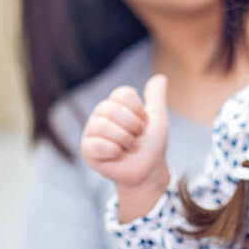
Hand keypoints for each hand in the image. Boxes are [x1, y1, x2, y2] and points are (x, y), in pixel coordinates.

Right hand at [80, 75, 170, 220]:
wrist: (149, 171)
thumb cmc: (151, 144)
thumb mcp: (157, 119)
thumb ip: (156, 98)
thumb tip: (161, 77)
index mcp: (115, 104)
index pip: (122, 94)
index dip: (138, 110)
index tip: (143, 123)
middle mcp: (100, 115)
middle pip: (112, 109)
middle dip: (133, 126)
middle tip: (137, 138)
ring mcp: (92, 131)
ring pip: (103, 125)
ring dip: (125, 140)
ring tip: (129, 148)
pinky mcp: (87, 149)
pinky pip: (98, 144)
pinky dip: (115, 151)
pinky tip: (118, 155)